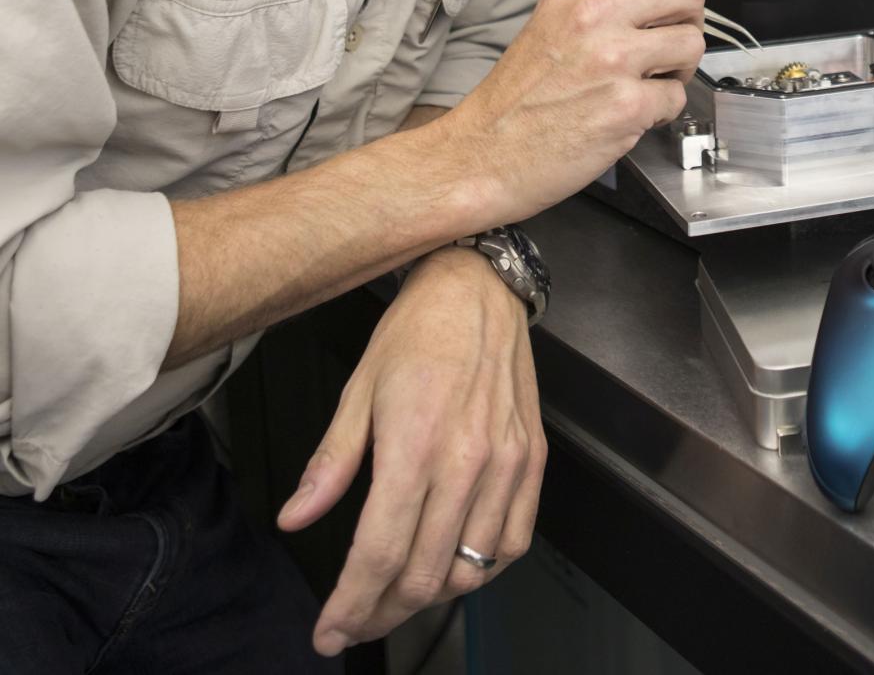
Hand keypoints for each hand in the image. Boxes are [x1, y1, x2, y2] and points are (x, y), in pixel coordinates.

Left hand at [276, 247, 544, 656]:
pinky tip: (455, 565)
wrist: (478, 289)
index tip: (330, 631)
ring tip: (399, 594)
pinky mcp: (533, 459)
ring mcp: (506, 463)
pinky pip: (513, 540)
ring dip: (429, 597)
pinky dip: (483, 568)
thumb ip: (330, 463)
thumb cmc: (416, 332)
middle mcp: (467, 461)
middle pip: (424, 575)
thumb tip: (295, 518)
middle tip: (356, 618)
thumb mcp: (358, 389)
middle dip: (381, 612)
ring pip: (470, 569)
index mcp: (415, 445)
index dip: (350, 606)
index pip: (379, 555)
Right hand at [446, 0, 705, 223]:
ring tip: (654, 80)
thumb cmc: (513, 100)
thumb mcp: (547, 22)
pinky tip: (636, 112)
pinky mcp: (628, 106)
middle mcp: (596, 17)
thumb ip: (596, 3)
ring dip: (682, 66)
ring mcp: (615, 60)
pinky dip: (663, 110)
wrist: (485, 153)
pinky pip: (677, 96)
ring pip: (693, 43)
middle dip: (688, 19)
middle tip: (670, 40)